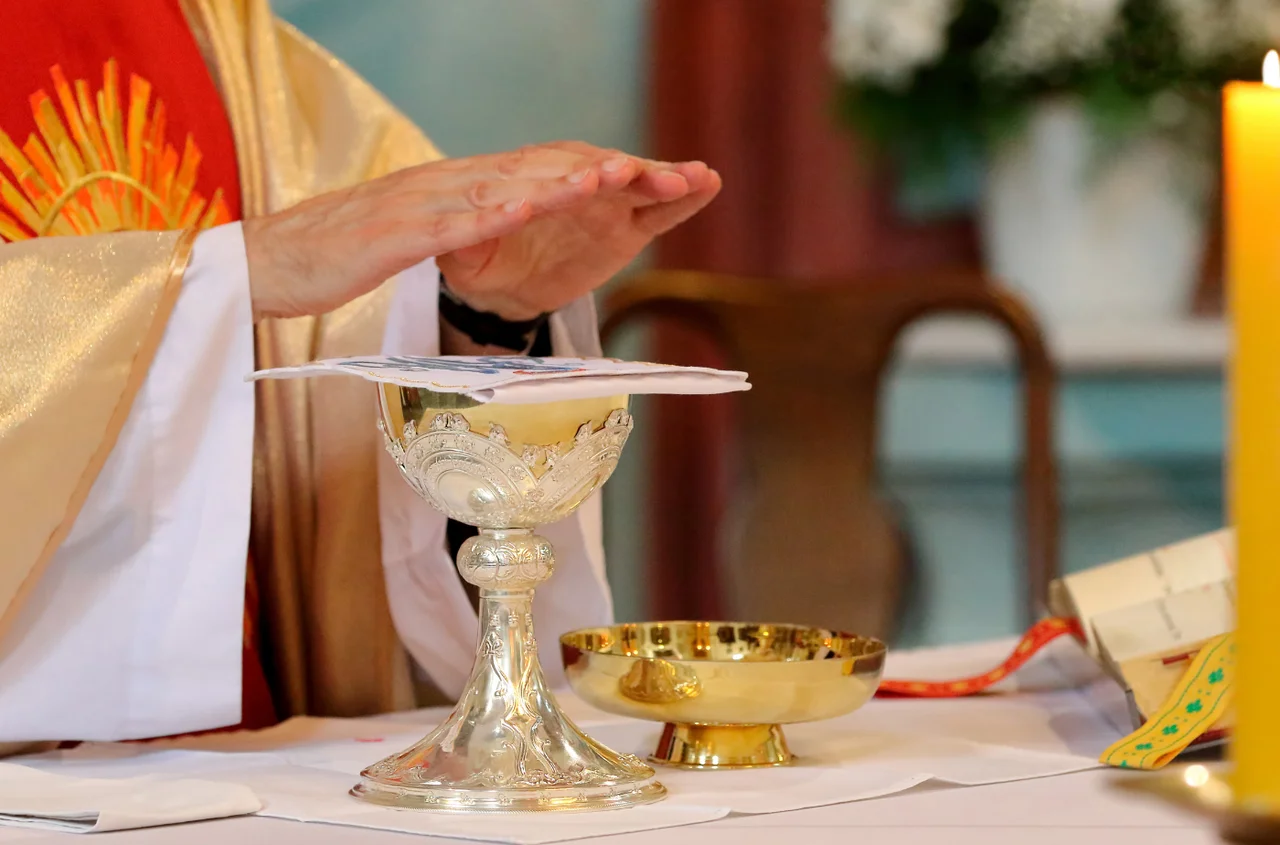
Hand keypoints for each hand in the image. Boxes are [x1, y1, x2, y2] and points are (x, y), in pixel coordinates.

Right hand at [242, 144, 611, 318]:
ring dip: (554, 183)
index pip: (518, 175)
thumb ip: (443, 226)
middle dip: (581, 170)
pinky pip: (451, 223)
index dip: (571, 172)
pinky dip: (494, 215)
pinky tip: (530, 209)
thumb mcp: (403, 238)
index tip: (620, 174)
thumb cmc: (331, 256)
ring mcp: (414, 206)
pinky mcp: (392, 235)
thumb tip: (480, 225)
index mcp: (440, 190)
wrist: (264, 262)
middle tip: (637, 166)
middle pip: (521, 172)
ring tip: (606, 179)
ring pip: (497, 189)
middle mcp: (434, 186)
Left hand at [437, 142, 721, 319]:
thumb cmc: (481, 264)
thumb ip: (468, 245)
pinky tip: (710, 182)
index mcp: (532, 184)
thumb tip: (463, 237)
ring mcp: (606, 204)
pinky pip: (660, 212)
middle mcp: (574, 185)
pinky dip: (685, 198)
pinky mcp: (628, 227)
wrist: (505, 281)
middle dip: (623, 172)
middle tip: (639, 173)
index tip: (591, 180)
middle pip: (603, 173)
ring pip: (639, 186)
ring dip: (664, 178)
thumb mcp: (465, 260)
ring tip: (695, 175)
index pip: (553, 178)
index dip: (572, 180)